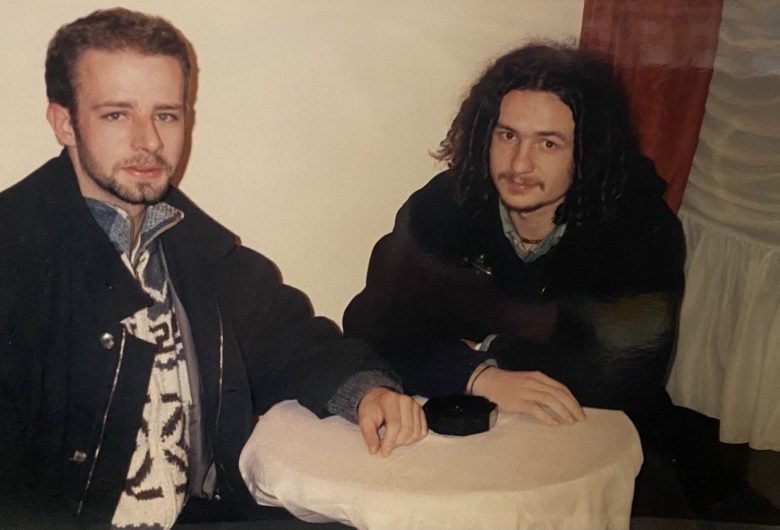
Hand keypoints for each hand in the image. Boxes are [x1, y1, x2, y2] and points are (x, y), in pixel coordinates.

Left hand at [357, 387, 427, 455]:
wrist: (379, 398)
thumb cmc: (372, 409)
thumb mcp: (364, 420)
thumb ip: (369, 435)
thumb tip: (374, 450)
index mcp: (390, 400)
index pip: (394, 423)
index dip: (390, 440)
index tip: (383, 452)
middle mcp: (406, 401)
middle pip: (406, 429)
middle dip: (396, 443)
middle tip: (386, 447)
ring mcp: (415, 406)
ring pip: (416, 432)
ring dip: (405, 442)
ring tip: (393, 441)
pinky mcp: (421, 412)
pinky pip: (422, 432)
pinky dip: (413, 439)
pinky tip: (402, 437)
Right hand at [471, 367, 585, 425]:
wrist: (490, 381)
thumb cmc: (510, 384)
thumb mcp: (528, 381)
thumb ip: (542, 389)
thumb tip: (559, 403)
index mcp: (539, 377)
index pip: (561, 388)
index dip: (573, 400)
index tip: (579, 410)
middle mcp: (535, 382)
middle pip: (559, 394)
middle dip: (572, 407)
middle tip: (580, 418)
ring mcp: (527, 391)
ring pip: (551, 400)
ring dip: (563, 412)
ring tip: (570, 421)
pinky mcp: (519, 402)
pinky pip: (537, 409)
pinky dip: (548, 417)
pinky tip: (555, 423)